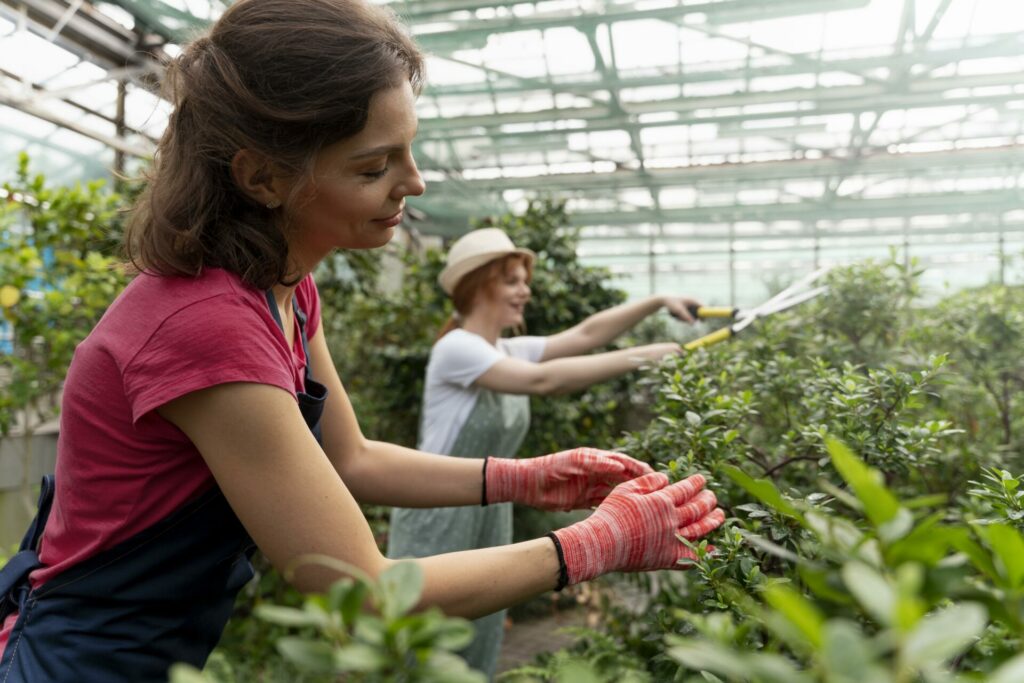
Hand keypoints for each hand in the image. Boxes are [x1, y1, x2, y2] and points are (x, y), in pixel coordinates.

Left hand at [485, 447, 654, 510]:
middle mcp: (596, 472)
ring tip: (648, 509)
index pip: (624, 463)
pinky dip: (615, 509)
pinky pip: (604, 504)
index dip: (641, 470)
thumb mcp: (573, 463)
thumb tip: (619, 465)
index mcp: (596, 459)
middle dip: (641, 486)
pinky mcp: (583, 500)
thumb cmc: (549, 468)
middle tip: (660, 496)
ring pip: (616, 493)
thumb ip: (596, 463)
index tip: (658, 478)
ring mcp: (590, 486)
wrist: (528, 483)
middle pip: (624, 479)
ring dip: (631, 499)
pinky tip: (627, 519)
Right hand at [551, 472, 724, 584]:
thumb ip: (648, 482)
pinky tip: (712, 548)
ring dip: (712, 521)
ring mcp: (671, 540)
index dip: (695, 483)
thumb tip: (666, 478)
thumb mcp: (626, 489)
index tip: (702, 479)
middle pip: (696, 508)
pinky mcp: (667, 558)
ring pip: (699, 529)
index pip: (685, 489)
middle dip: (707, 500)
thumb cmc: (611, 514)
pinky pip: (691, 556)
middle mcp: (671, 520)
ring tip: (721, 515)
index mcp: (661, 501)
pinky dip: (704, 552)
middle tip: (713, 496)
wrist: (602, 543)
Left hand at [662, 296, 702, 323]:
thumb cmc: (671, 303)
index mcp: (692, 300)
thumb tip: (693, 324)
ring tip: (676, 315)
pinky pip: (685, 314)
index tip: (703, 321)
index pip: (703, 307)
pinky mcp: (684, 307)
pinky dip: (681, 316)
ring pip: (690, 315)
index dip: (704, 314)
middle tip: (683, 319)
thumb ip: (686, 317)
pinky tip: (674, 314)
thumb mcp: (679, 311)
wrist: (663, 299)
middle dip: (691, 318)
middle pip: (697, 312)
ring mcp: (687, 304)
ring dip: (684, 318)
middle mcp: (691, 301)